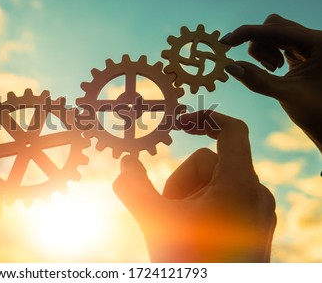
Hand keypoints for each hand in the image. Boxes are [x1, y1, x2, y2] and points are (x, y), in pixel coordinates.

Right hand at [113, 111, 275, 261]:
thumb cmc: (190, 263)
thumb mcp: (154, 222)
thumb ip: (133, 187)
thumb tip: (124, 162)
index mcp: (238, 184)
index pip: (231, 131)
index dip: (204, 119)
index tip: (179, 121)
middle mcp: (256, 194)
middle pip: (209, 162)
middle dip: (181, 180)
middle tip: (168, 209)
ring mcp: (258, 212)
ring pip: (215, 182)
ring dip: (190, 196)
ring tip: (181, 226)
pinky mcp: (256, 227)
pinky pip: (226, 200)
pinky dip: (204, 207)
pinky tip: (193, 233)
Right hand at [221, 14, 321, 151]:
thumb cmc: (316, 112)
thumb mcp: (285, 94)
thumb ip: (257, 79)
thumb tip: (229, 66)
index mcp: (318, 43)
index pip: (276, 29)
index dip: (247, 33)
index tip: (225, 41)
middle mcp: (314, 39)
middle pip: (274, 26)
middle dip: (260, 45)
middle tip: (265, 68)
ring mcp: (308, 45)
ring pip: (274, 34)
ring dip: (263, 51)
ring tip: (272, 71)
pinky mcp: (302, 52)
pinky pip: (278, 43)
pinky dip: (268, 54)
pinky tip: (273, 69)